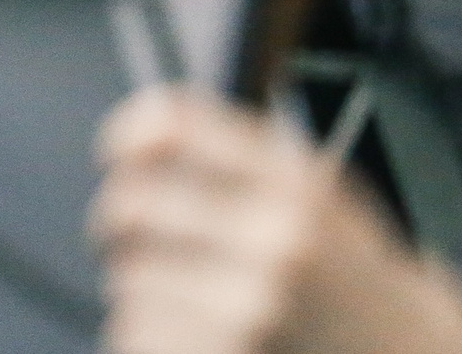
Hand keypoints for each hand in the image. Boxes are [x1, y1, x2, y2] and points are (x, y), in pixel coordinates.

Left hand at [89, 85, 461, 353]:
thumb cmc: (347, 279)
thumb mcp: (319, 198)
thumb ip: (239, 157)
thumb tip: (141, 129)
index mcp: (294, 189)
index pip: (172, 128)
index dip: (127, 137)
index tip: (117, 154)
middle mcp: (274, 243)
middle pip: (128, 206)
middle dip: (115, 223)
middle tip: (126, 236)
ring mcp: (250, 310)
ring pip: (126, 279)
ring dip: (140, 289)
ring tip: (192, 301)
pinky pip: (136, 333)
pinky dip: (150, 335)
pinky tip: (198, 336)